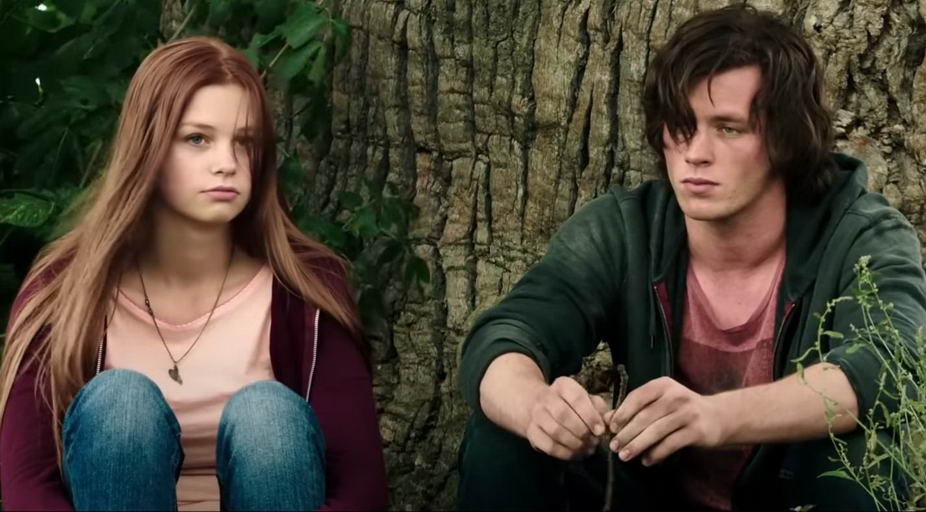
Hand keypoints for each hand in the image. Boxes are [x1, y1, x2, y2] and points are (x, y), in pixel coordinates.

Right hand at [525, 376, 608, 459]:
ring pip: (555, 432)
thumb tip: (608, 421)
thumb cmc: (569, 404)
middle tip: (594, 442)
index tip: (600, 430)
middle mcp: (546, 397)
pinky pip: (549, 446)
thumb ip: (599, 409)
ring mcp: (537, 415)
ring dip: (575, 444)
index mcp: (563, 385)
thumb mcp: (586, 399)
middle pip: (563, 415)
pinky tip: (576, 454)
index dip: (590, 416)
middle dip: (582, 431)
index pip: (576, 398)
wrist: (537, 405)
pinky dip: (565, 453)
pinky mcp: (532, 433)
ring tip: (587, 448)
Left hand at [605, 377, 725, 465]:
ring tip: (625, 456)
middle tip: (614, 447)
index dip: (622, 413)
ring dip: (638, 445)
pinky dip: (657, 453)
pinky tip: (646, 461)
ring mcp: (687, 413)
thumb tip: (606, 420)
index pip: (637, 396)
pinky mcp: (696, 431)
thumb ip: (634, 409)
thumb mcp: (659, 402)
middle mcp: (675, 396)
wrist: (718, 416)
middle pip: (645, 416)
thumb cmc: (680, 409)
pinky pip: (671, 444)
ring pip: (656, 431)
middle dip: (626, 433)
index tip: (611, 428)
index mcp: (662, 385)